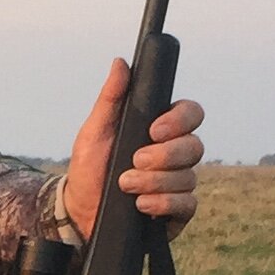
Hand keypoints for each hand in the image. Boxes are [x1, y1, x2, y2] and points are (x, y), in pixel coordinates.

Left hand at [62, 57, 205, 237]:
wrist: (80, 211)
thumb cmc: (89, 168)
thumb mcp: (94, 131)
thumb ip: (110, 98)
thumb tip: (121, 63)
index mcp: (161, 129)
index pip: (191, 114)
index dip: (179, 120)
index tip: (153, 130)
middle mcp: (175, 154)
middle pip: (195, 146)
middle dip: (163, 156)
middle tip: (134, 162)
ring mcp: (178, 182)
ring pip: (188, 177)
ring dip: (154, 182)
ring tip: (125, 186)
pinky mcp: (177, 210)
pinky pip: (187, 204)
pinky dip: (162, 204)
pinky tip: (141, 205)